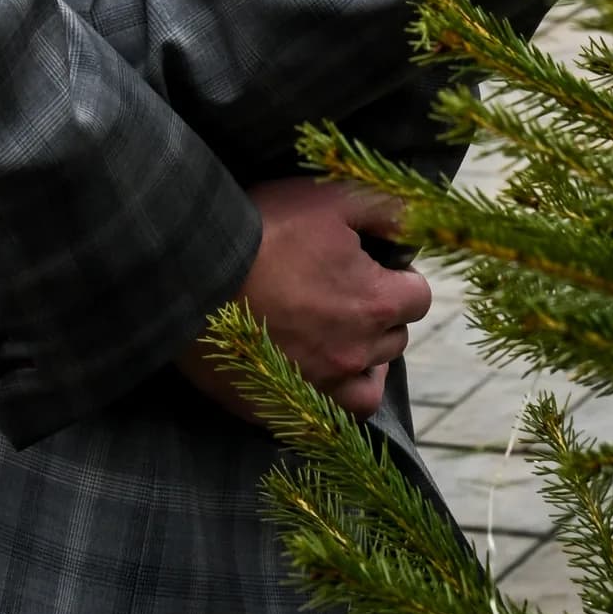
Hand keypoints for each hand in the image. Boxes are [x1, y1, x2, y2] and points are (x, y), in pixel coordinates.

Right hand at [177, 177, 430, 423]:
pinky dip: (339, 393)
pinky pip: (334, 413)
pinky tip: (325, 369)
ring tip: (336, 328)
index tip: (371, 263)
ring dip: (364, 353)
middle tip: (344, 288)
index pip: (418, 295)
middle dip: (379, 311)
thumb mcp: (330, 199)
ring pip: (371, 376)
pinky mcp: (288, 406)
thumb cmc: (263, 229)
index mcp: (375, 301)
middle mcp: (358, 350)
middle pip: (395, 335)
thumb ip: (386, 210)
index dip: (398, 275)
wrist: (194, 271)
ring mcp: (324, 384)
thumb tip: (416, 226)